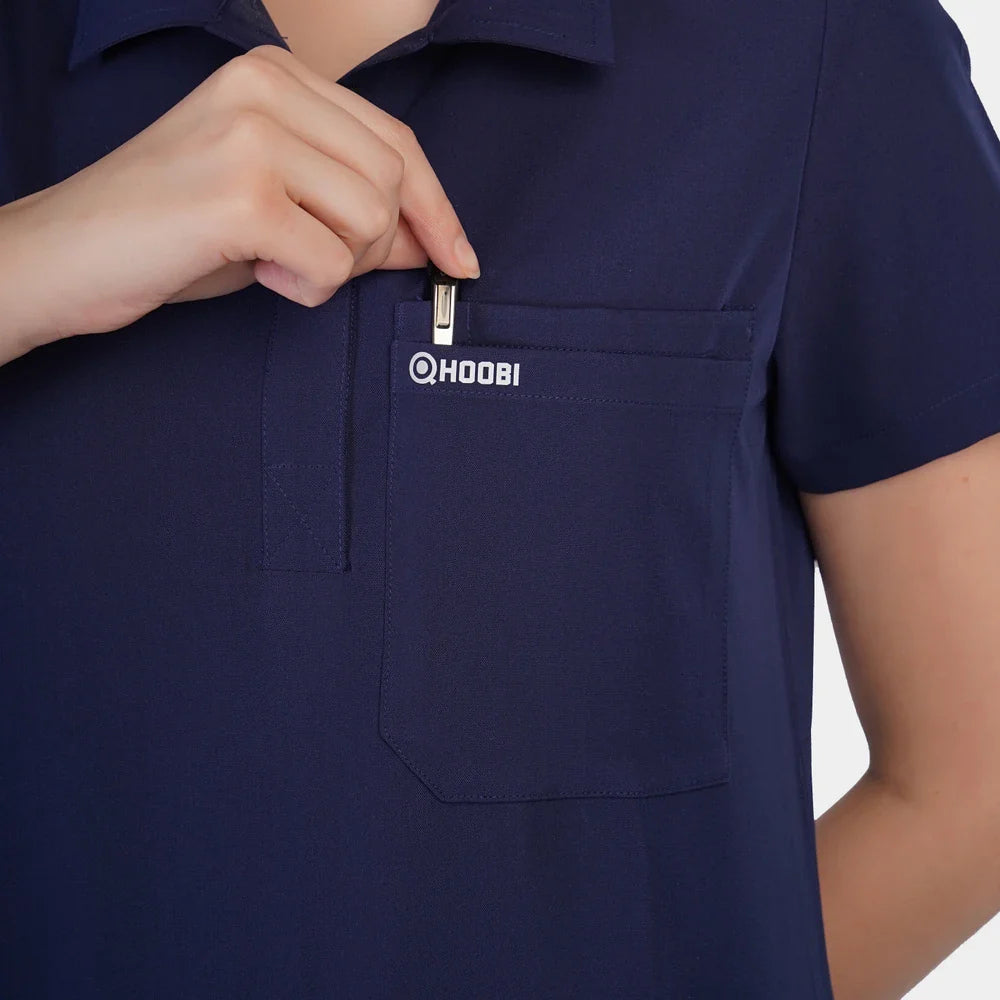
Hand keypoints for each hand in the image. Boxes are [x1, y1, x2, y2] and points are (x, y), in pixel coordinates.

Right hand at [0, 44, 479, 364]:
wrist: (69, 253)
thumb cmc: (174, 230)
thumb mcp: (277, 205)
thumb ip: (352, 208)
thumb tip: (429, 243)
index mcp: (277, 74)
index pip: (398, 141)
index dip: (439, 209)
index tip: (458, 259)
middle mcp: (266, 87)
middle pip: (394, 182)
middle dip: (376, 246)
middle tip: (316, 262)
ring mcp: (252, 136)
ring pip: (372, 220)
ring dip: (338, 266)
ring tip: (278, 263)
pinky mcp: (240, 194)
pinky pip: (331, 261)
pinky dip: (310, 287)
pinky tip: (263, 275)